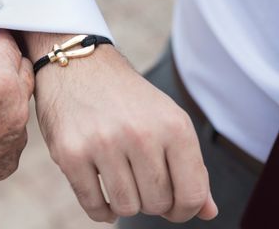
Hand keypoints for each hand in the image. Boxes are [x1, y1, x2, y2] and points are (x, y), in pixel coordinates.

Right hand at [27, 32, 217, 223]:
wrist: (79, 66)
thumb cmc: (128, 99)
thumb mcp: (167, 120)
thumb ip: (190, 166)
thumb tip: (208, 212)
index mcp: (173, 125)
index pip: (192, 195)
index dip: (184, 210)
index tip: (174, 205)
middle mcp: (140, 133)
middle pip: (157, 204)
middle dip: (151, 201)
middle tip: (140, 180)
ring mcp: (103, 143)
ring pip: (126, 208)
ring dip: (124, 203)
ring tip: (120, 180)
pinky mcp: (71, 153)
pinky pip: (94, 206)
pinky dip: (100, 209)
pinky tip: (102, 192)